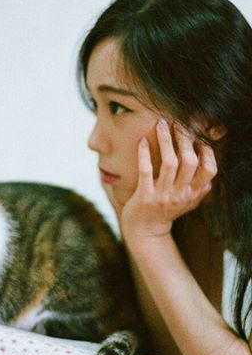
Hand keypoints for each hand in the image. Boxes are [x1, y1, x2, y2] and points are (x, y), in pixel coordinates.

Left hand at [116, 119, 216, 239]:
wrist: (144, 232)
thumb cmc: (165, 212)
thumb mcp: (187, 203)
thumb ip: (199, 190)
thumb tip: (211, 175)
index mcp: (193, 194)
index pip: (210, 170)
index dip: (207, 151)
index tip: (198, 135)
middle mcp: (181, 194)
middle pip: (190, 162)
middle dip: (186, 139)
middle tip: (179, 122)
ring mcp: (163, 196)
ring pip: (170, 163)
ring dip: (166, 141)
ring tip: (161, 124)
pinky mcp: (145, 196)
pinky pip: (146, 171)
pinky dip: (144, 154)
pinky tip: (142, 142)